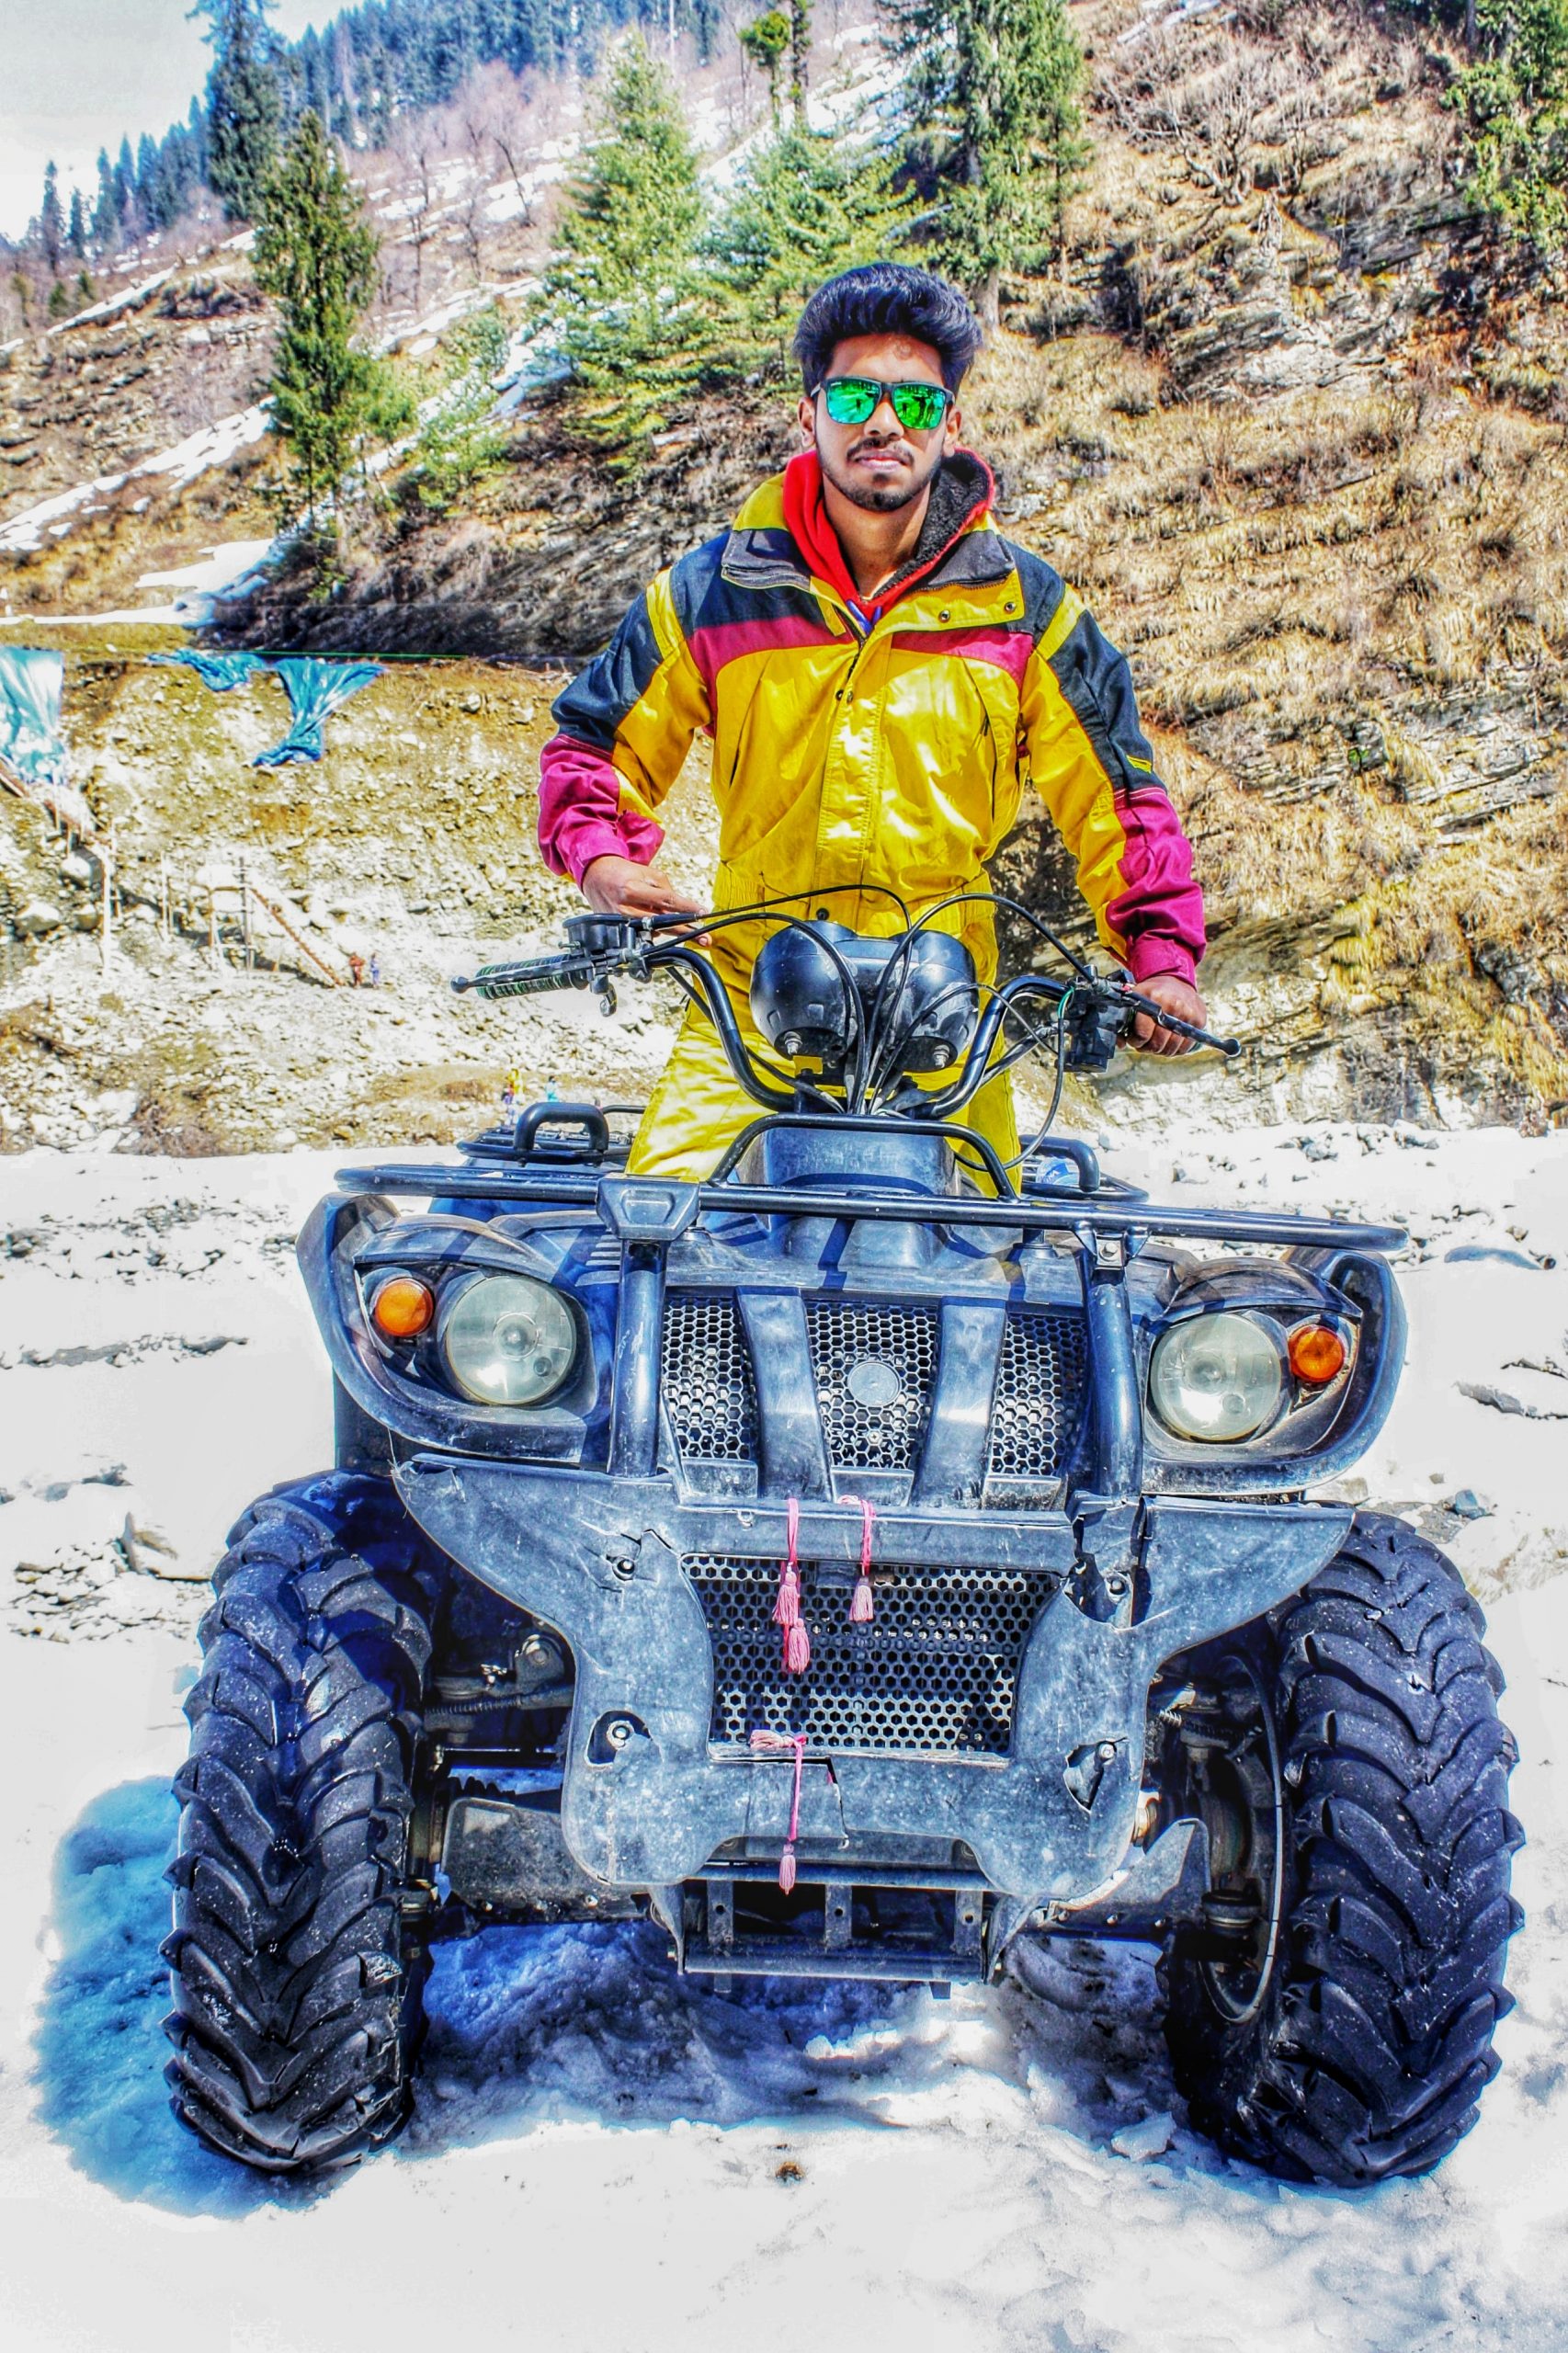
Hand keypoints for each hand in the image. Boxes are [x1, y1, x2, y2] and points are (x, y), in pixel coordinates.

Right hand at [581, 855, 705, 927]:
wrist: (596, 877)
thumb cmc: (624, 873)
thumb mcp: (647, 873)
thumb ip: (665, 890)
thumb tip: (680, 909)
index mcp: (633, 890)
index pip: (666, 901)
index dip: (687, 908)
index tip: (703, 913)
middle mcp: (626, 909)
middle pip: (663, 923)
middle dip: (686, 932)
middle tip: (706, 940)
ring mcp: (621, 922)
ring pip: (655, 931)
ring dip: (671, 929)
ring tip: (682, 926)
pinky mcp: (618, 930)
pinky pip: (644, 933)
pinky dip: (654, 927)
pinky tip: (653, 919)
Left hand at [1131, 971, 1207, 1056]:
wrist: (1175, 980)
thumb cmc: (1151, 992)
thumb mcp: (1134, 998)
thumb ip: (1123, 1020)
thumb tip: (1120, 1044)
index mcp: (1154, 998)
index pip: (1143, 1033)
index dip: (1136, 1041)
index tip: (1134, 1039)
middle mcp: (1174, 1005)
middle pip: (1158, 1043)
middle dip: (1147, 1048)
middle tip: (1144, 1043)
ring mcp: (1189, 1013)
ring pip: (1172, 1048)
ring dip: (1161, 1050)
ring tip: (1156, 1042)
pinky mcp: (1199, 1020)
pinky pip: (1186, 1046)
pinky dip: (1176, 1049)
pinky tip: (1169, 1041)